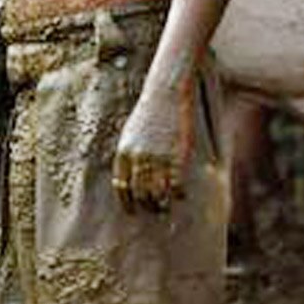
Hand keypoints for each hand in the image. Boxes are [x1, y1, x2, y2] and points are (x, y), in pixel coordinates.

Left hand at [110, 86, 194, 214]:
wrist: (166, 93)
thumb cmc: (149, 112)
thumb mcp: (131, 132)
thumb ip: (129, 155)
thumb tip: (128, 179)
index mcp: (124, 152)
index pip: (121, 187)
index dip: (127, 203)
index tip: (133, 211)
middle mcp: (139, 158)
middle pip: (140, 195)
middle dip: (147, 206)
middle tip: (155, 209)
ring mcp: (158, 159)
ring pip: (158, 195)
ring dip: (163, 205)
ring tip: (167, 206)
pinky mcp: (177, 157)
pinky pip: (178, 187)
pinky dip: (180, 195)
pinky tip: (182, 194)